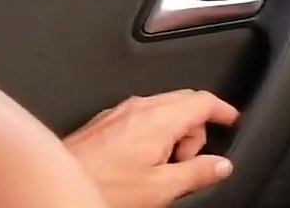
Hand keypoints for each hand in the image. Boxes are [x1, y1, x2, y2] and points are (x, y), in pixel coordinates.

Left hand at [64, 89, 238, 207]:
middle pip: (185, 102)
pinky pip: (143, 115)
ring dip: (174, 132)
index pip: (203, 101)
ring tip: (162, 166)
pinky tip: (143, 160)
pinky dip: (154, 132)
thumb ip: (195, 173)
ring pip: (164, 108)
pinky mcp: (107, 119)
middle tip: (191, 160)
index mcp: (158, 118)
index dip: (223, 110)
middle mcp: (140, 106)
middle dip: (197, 128)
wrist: (57, 186)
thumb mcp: (159, 188)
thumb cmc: (103, 186)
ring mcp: (121, 110)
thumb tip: (220, 165)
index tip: (232, 119)